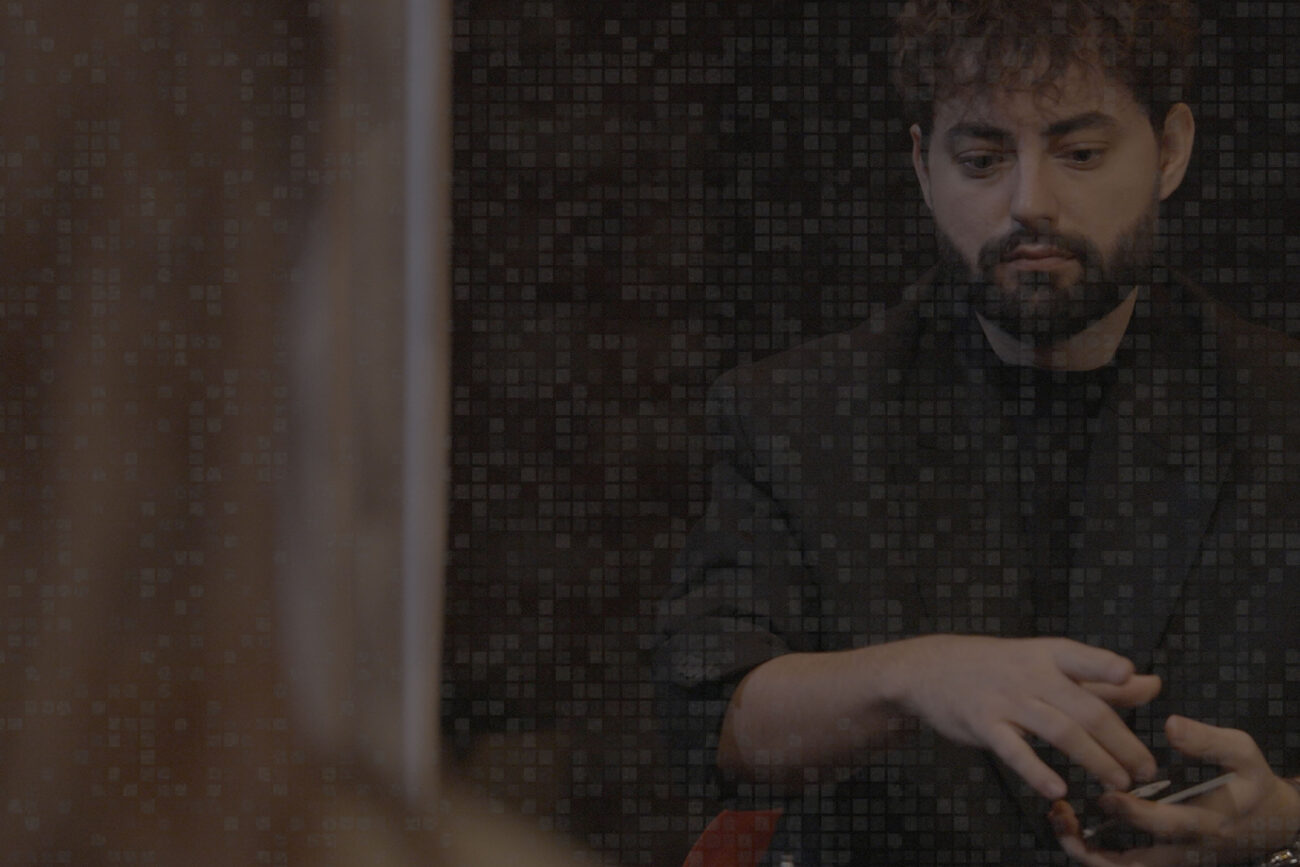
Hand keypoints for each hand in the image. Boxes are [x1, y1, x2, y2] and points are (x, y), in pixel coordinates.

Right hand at [892, 635, 1160, 798]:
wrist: (930, 668)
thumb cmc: (998, 667)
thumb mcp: (1045, 663)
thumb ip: (1099, 679)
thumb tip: (1152, 684)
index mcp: (1048, 655)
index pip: (1082, 659)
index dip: (1104, 666)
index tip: (1130, 675)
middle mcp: (1029, 674)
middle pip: (1084, 707)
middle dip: (1120, 741)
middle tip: (1146, 769)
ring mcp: (1005, 700)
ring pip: (1058, 731)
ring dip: (1094, 759)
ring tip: (1120, 784)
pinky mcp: (983, 725)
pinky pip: (1013, 751)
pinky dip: (1036, 771)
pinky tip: (1057, 791)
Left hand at [1052, 715, 1299, 865]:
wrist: (1272, 823)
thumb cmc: (1252, 783)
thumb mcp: (1244, 754)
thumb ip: (1210, 741)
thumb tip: (1171, 725)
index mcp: (1206, 823)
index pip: (1165, 827)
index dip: (1133, 815)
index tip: (1106, 795)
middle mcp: (1184, 851)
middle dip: (1091, 848)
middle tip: (1061, 816)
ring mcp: (1172, 861)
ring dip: (1086, 854)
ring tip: (1059, 823)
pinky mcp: (1162, 862)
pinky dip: (1095, 853)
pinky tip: (1073, 825)